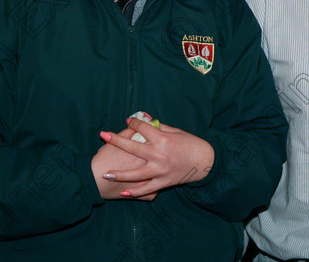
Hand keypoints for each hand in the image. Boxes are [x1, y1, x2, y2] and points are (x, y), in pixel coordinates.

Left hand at [99, 117, 214, 197]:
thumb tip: (144, 117)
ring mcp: (160, 170)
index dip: (134, 123)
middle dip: (116, 141)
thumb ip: (158, 126)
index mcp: (163, 139)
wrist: (205, 162)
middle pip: (133, 147)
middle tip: (103, 136)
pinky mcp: (163, 182)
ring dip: (119, 174)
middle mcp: (159, 155)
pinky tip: (123, 191)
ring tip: (105, 173)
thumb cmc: (190, 144)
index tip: (129, 121)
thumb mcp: (176, 131)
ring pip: (136, 173)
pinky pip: (147, 189)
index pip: (143, 128)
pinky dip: (135, 191)